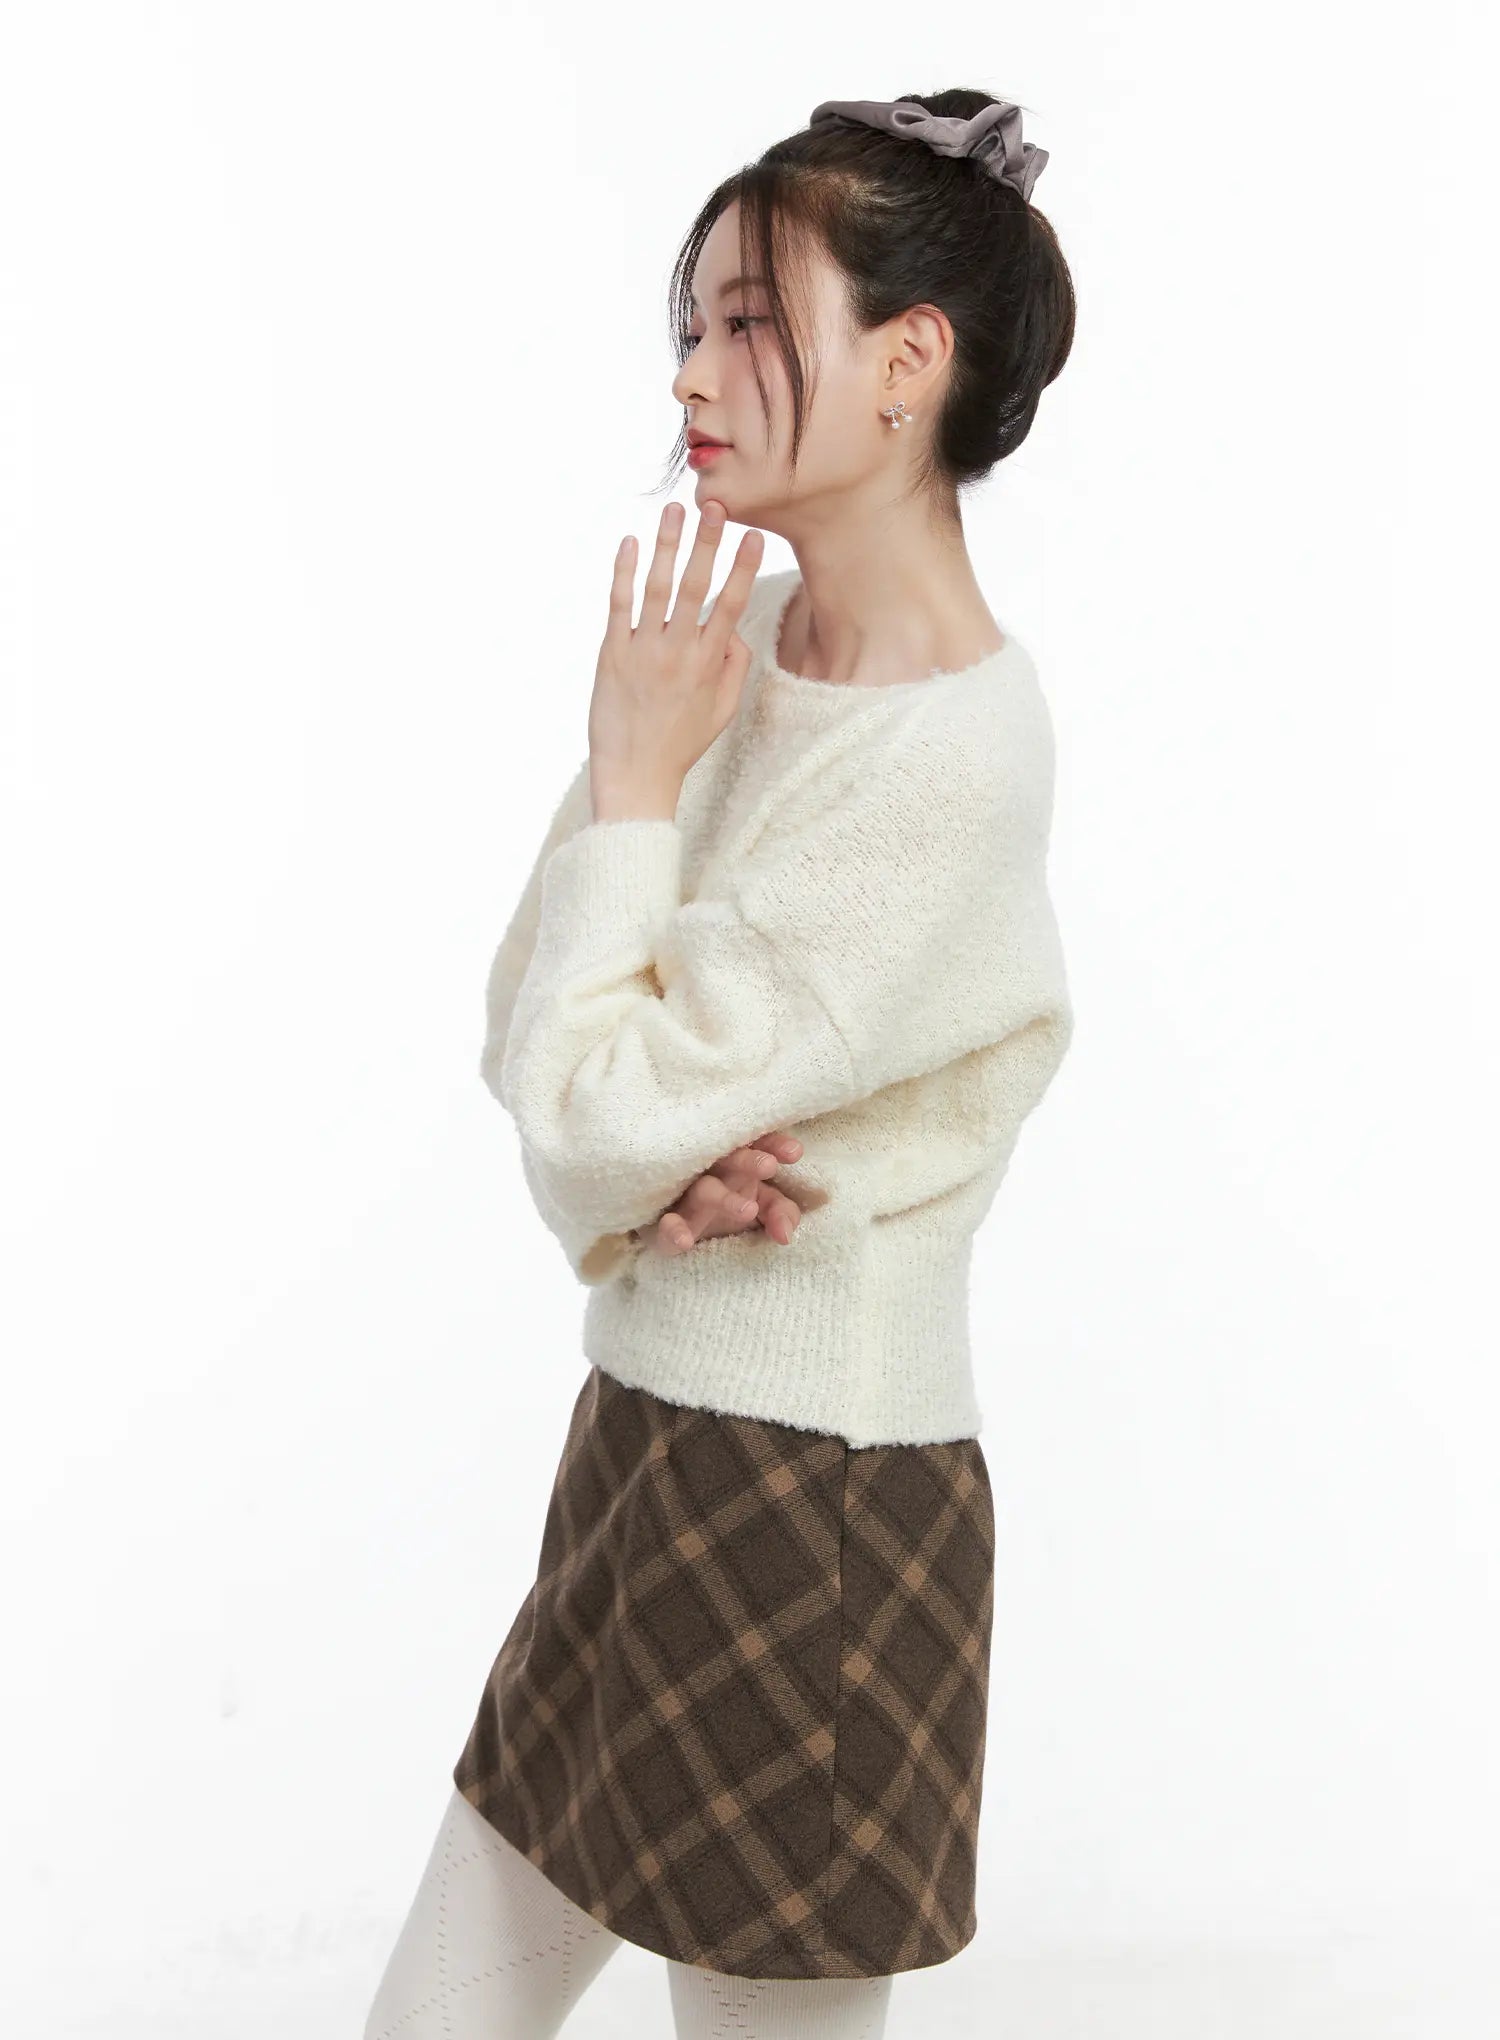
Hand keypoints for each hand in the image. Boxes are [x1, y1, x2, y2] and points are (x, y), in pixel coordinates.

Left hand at [589, 500, 764, 818]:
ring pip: (658, 587)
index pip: (730, 605)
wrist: (636, 775)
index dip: (743, 569)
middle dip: (708, 543)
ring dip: (667, 545)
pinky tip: (630, 543)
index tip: (754, 537)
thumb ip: (735, 668)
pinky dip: (623, 572)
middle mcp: (678, 652)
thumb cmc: (681, 743)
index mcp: (709, 664)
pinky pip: (619, 605)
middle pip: (696, 587)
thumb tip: (736, 631)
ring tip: (673, 511)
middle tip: (716, 506)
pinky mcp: (612, 654)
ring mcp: (643, 651)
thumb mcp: (723, 712)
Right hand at [635, 1133, 806, 1255]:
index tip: (794, 1153)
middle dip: (749, 1161)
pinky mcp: (666, 1224)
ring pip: (704, 1191)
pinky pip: (666, 1225)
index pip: (755, 1145)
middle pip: (728, 1159)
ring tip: (749, 1211)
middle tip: (769, 1166)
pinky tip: (685, 1240)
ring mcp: (687, 1198)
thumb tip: (785, 1236)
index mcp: (737, 1164)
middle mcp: (711, 1174)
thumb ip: (781, 1213)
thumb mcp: (762, 1208)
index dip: (773, 1145)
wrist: (679, 1235)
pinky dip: (673, 1230)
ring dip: (724, 1198)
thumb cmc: (727, 1210)